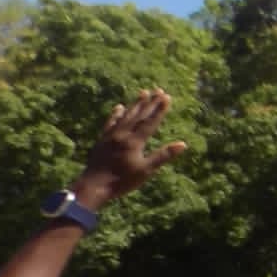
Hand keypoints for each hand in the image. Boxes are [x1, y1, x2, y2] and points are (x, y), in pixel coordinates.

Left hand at [75, 90, 189, 204]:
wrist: (93, 186)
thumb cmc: (122, 181)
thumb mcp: (146, 170)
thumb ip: (163, 156)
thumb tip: (183, 144)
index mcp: (134, 142)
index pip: (150, 122)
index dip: (159, 109)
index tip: (167, 97)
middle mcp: (123, 135)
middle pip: (138, 115)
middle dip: (149, 103)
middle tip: (158, 90)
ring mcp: (111, 136)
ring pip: (125, 116)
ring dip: (135, 104)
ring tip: (143, 92)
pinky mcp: (102, 140)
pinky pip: (110, 123)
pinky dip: (115, 114)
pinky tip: (119, 107)